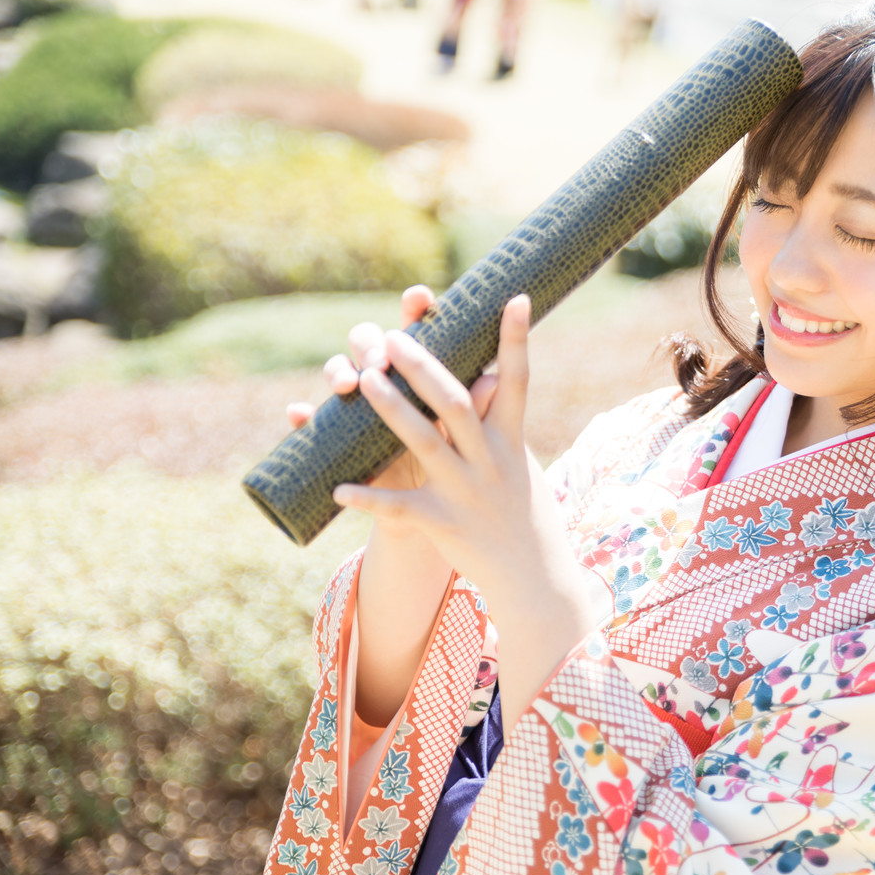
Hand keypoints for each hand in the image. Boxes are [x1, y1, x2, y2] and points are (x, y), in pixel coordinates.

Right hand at [285, 284, 499, 498]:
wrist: (436, 500)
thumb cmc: (457, 453)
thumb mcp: (472, 432)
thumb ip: (481, 406)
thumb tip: (492, 381)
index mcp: (421, 366)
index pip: (416, 324)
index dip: (415, 305)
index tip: (420, 297)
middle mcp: (386, 375)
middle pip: (369, 340)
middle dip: (371, 344)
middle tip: (381, 361)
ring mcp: (359, 403)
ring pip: (338, 370)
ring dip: (337, 370)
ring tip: (346, 384)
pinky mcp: (340, 437)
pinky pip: (314, 422)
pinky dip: (303, 417)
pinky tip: (298, 413)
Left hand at [327, 295, 592, 646]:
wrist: (536, 578)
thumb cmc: (526, 516)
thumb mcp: (521, 464)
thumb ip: (496, 427)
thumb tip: (484, 380)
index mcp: (511, 440)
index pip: (517, 380)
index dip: (515, 338)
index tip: (513, 297)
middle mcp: (490, 461)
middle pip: (455, 402)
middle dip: (423, 366)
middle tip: (394, 335)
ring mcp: (466, 492)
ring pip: (423, 442)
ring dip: (390, 408)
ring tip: (361, 378)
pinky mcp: (443, 524)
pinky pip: (399, 508)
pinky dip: (368, 498)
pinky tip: (338, 488)